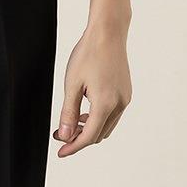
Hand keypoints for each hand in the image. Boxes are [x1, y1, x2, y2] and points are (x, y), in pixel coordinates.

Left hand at [53, 24, 131, 156]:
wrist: (108, 33)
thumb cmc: (88, 54)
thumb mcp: (72, 84)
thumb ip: (68, 112)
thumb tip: (65, 136)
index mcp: (105, 104)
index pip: (89, 136)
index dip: (73, 147)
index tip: (60, 153)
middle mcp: (119, 105)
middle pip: (99, 134)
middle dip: (79, 138)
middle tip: (60, 134)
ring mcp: (125, 99)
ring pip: (107, 125)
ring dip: (89, 129)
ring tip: (70, 124)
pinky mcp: (126, 92)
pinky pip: (112, 114)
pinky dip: (98, 118)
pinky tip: (85, 111)